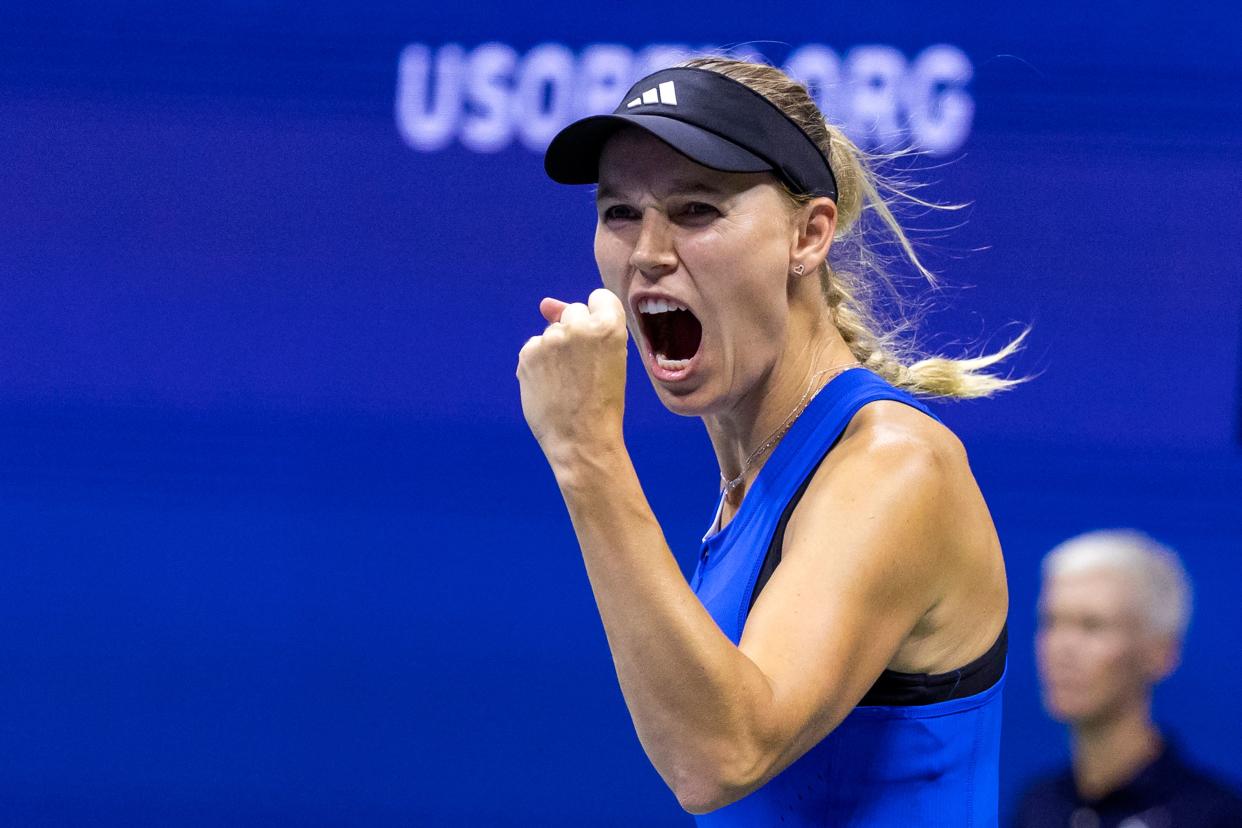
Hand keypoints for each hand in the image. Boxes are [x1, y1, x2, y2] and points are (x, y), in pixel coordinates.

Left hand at [517, 288, 627, 462]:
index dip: (598, 319)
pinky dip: (539, 363)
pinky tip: (550, 385)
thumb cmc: (603, 402)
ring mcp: (550, 339)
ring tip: (567, 381)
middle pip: (573, 311)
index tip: (598, 342)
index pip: (599, 298)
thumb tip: (544, 305)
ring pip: (551, 331)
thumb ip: (585, 325)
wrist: (582, 440)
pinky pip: (533, 347)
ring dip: (556, 349)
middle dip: (575, 331)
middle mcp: (578, 326)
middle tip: (583, 366)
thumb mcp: (612, 359)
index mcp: (609, 326)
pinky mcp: (528, 354)